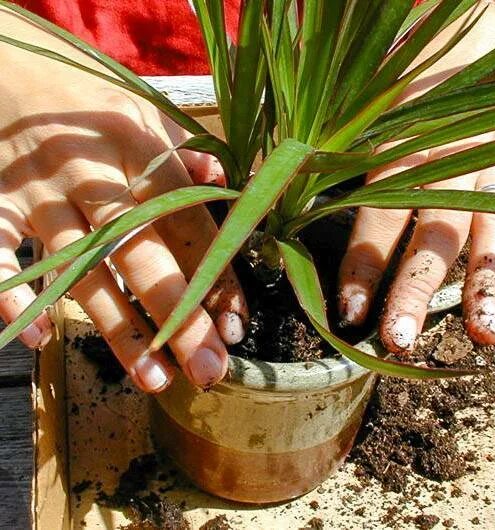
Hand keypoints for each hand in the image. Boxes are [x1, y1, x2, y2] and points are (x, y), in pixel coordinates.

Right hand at [0, 9, 246, 391]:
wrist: (2, 68)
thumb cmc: (85, 102)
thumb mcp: (141, 112)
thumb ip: (180, 153)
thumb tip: (221, 176)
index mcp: (140, 148)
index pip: (190, 221)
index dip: (216, 275)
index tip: (236, 326)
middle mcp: (93, 175)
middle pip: (142, 255)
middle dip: (178, 317)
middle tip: (208, 371)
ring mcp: (38, 193)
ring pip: (82, 272)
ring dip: (118, 329)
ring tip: (154, 380)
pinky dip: (12, 295)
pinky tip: (41, 340)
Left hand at [338, 3, 494, 352]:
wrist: (473, 33)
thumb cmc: (406, 75)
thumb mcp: (359, 102)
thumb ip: (318, 146)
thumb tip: (266, 187)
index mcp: (402, 150)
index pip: (376, 220)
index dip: (362, 268)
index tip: (347, 312)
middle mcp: (452, 164)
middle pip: (433, 236)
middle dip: (416, 290)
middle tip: (399, 341)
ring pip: (494, 232)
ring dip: (486, 286)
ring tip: (484, 336)